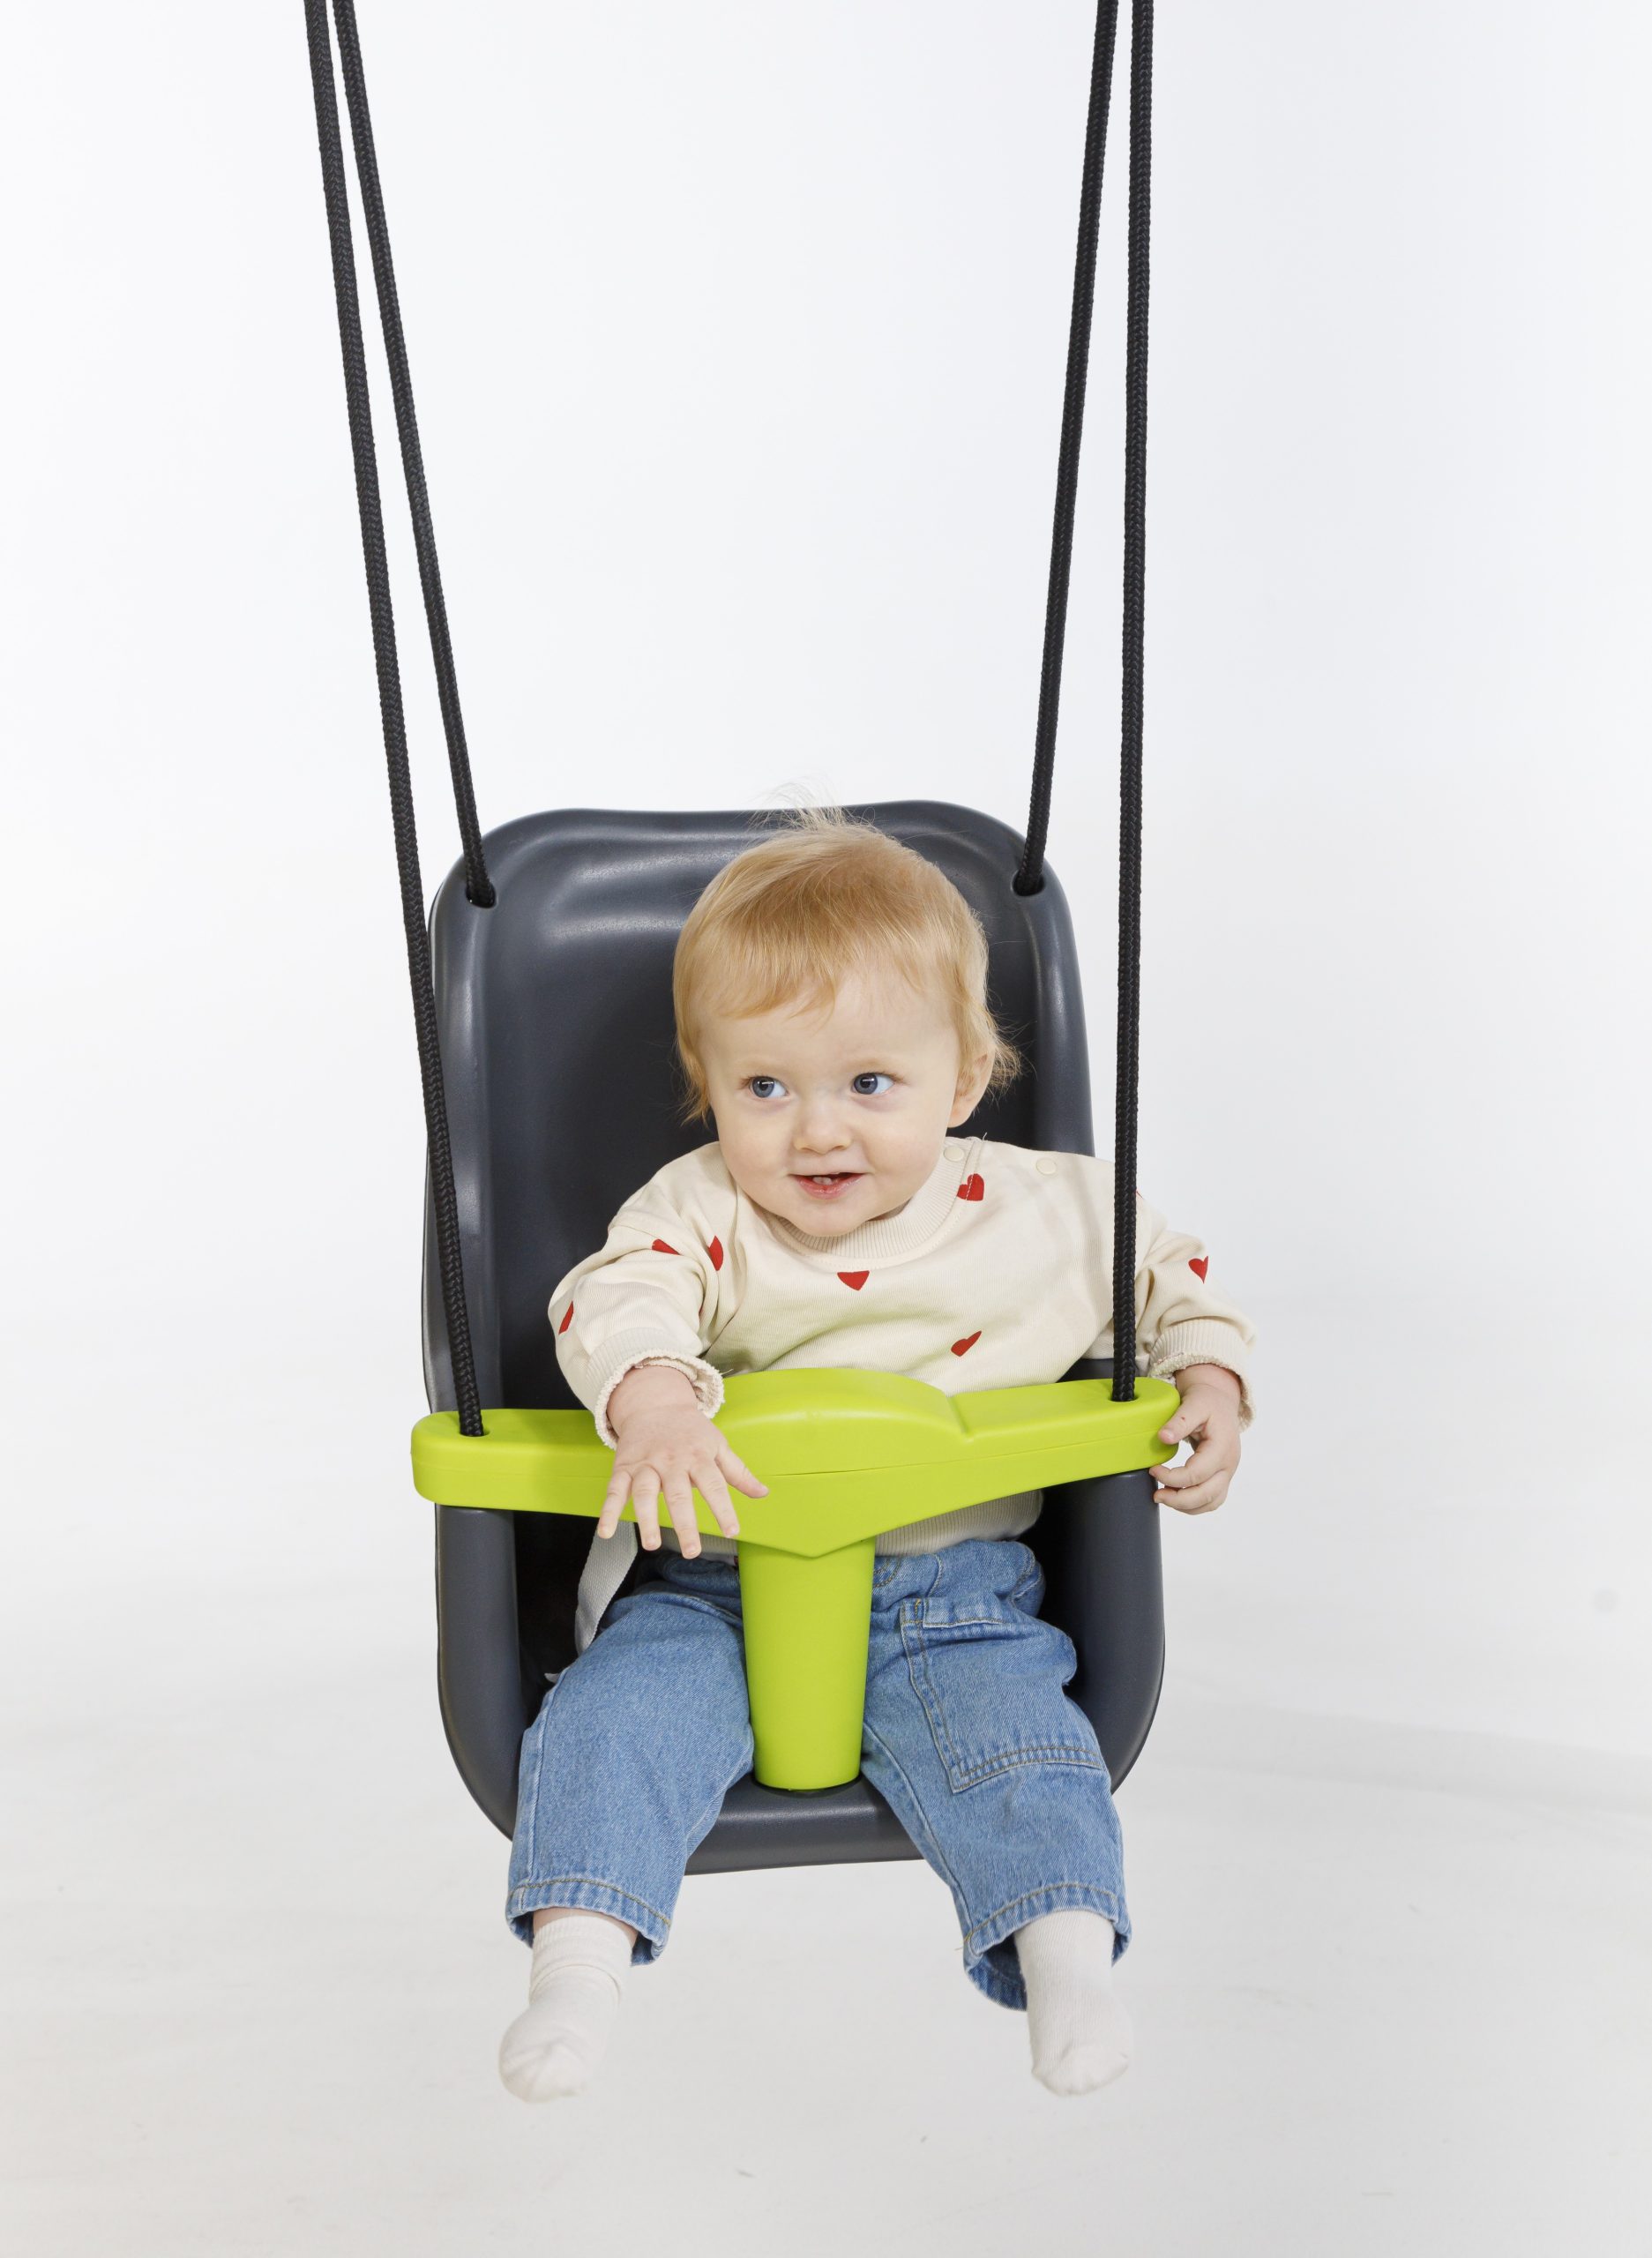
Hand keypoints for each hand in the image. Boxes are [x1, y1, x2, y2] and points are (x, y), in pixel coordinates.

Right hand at [599, 1365, 767, 1556]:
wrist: (655, 1403)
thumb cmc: (691, 1431)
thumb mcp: (718, 1445)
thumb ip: (738, 1472)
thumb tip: (763, 1493)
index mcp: (699, 1456)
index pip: (714, 1485)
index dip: (724, 1509)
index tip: (732, 1532)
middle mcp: (672, 1461)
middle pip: (679, 1494)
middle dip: (685, 1523)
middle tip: (692, 1551)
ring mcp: (646, 1464)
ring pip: (645, 1492)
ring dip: (647, 1519)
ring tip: (652, 1544)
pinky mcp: (624, 1467)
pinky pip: (614, 1490)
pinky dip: (608, 1510)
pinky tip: (605, 1531)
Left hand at [1153, 1364, 1241, 1515]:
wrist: (1220, 1403)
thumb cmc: (1208, 1403)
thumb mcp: (1194, 1404)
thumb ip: (1180, 1421)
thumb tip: (1163, 1438)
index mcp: (1223, 1447)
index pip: (1197, 1473)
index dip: (1172, 1477)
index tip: (1153, 1469)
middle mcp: (1229, 1464)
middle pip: (1206, 1494)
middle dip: (1178, 1499)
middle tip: (1156, 1494)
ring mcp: (1228, 1473)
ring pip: (1211, 1502)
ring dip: (1186, 1505)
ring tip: (1163, 1496)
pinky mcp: (1223, 1478)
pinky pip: (1212, 1500)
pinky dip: (1194, 1505)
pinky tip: (1176, 1497)